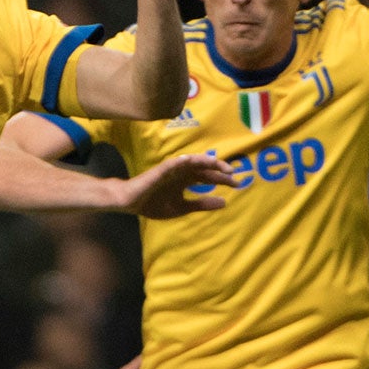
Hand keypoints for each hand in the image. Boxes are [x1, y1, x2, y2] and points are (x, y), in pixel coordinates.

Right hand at [115, 153, 237, 216]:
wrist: (131, 203)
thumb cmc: (154, 204)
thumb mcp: (182, 207)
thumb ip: (202, 204)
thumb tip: (224, 202)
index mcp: (186, 181)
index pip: (207, 177)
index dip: (222, 179)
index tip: (236, 184)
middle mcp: (181, 172)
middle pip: (204, 168)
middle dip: (218, 170)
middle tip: (234, 174)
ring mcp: (172, 170)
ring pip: (192, 162)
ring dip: (205, 161)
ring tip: (218, 164)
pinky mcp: (161, 170)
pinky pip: (173, 164)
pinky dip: (183, 161)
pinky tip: (192, 160)